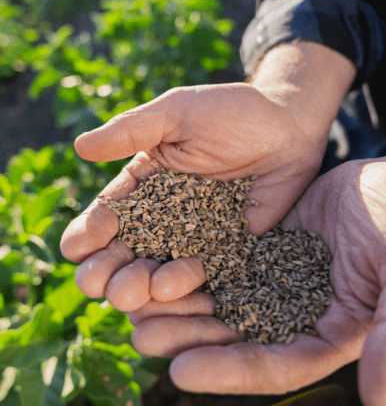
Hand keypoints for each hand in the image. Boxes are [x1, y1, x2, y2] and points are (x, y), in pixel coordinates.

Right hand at [60, 73, 328, 298]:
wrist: (287, 124)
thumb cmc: (230, 111)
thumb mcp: (176, 112)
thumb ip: (131, 130)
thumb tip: (80, 145)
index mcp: (142, 186)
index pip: (107, 215)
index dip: (89, 233)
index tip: (78, 246)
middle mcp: (163, 218)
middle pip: (126, 252)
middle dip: (107, 270)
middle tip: (97, 283)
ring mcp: (196, 237)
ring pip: (160, 269)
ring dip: (140, 284)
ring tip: (130, 294)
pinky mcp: (229, 249)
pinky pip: (206, 272)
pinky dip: (188, 284)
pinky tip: (172, 291)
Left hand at [127, 156, 385, 405]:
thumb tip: (379, 405)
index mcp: (327, 336)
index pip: (274, 366)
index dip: (228, 372)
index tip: (180, 372)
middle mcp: (295, 314)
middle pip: (236, 335)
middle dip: (189, 338)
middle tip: (142, 336)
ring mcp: (276, 280)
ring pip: (222, 297)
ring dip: (180, 303)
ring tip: (134, 302)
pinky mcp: (265, 247)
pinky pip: (223, 257)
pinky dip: (193, 262)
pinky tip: (157, 261)